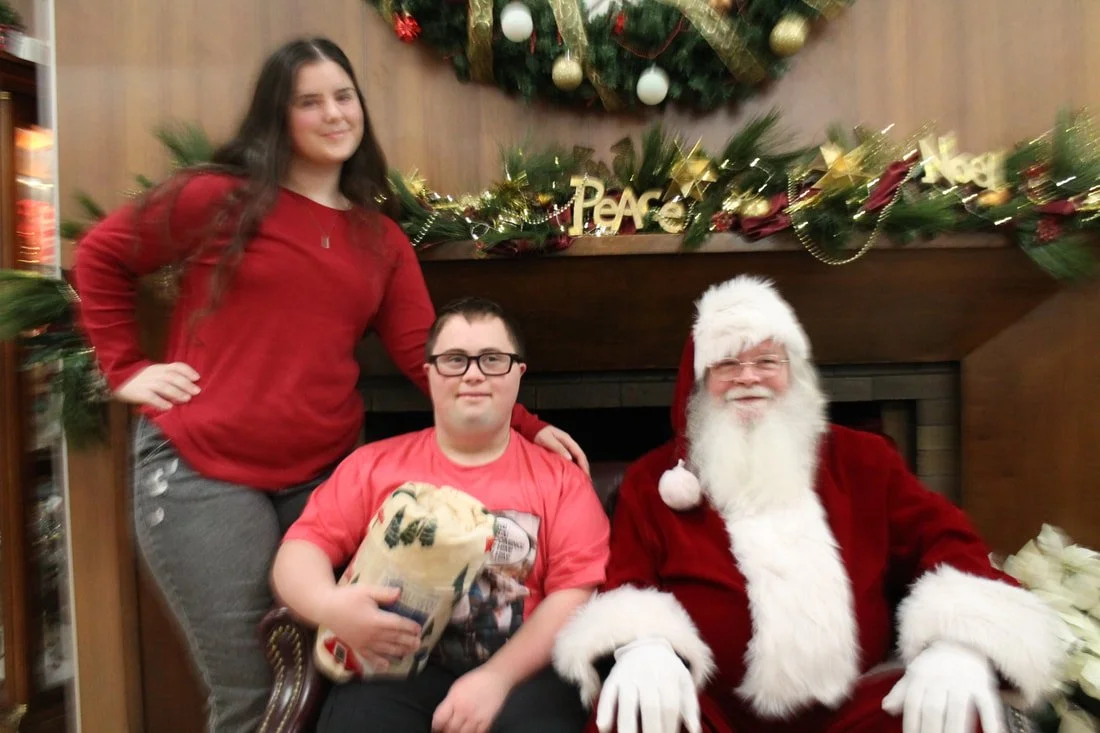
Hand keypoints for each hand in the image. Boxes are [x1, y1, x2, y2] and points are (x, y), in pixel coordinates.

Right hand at [115, 362, 200, 409]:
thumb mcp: (155, 372)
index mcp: (160, 368)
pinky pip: (150, 397)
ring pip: (163, 386)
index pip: (176, 366)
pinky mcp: (139, 393)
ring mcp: (146, 383)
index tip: (198, 377)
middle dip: (185, 384)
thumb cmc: (141, 378)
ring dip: (176, 393)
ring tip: (187, 399)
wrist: (118, 378)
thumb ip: (168, 376)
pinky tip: (169, 407)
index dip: (187, 371)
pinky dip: (160, 402)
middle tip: (196, 391)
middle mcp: (154, 374)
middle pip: (172, 377)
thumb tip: (188, 384)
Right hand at [319, 584, 421, 672]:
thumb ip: (384, 593)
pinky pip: (369, 656)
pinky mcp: (356, 646)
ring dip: (399, 651)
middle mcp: (371, 634)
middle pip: (394, 638)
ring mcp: (363, 642)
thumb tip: (400, 593)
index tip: (418, 628)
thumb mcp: (366, 591)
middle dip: (408, 641)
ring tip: (410, 652)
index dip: (409, 627)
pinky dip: (379, 662)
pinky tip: (387, 665)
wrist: (325, 608)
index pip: (397, 624)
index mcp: (375, 620)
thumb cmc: (346, 597)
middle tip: (419, 643)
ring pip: (385, 649)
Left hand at [431, 667, 510, 732]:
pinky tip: (469, 732)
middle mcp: (463, 710)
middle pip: (450, 729)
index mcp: (454, 700)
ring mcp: (476, 717)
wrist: (496, 677)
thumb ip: (448, 703)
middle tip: (445, 732)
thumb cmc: (476, 680)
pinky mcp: (487, 721)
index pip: (439, 719)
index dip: (435, 727)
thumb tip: (442, 717)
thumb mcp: (456, 688)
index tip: (435, 729)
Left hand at [534, 425, 590, 474]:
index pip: (579, 453)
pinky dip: (573, 465)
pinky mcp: (560, 449)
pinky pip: (570, 457)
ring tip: (582, 477)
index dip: (584, 464)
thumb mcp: (548, 440)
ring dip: (580, 466)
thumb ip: (558, 448)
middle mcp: (568, 442)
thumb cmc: (539, 434)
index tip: (586, 475)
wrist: (531, 428)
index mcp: (567, 439)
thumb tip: (570, 458)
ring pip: (576, 457)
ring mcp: (565, 445)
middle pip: (580, 456)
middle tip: (587, 480)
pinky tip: (572, 472)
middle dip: (585, 467)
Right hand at [596, 638, 699, 732]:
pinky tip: (603, 728)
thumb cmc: (668, 669)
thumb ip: (691, 706)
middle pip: (650, 707)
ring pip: (627, 702)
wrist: (646, 644)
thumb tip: (694, 730)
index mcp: (668, 676)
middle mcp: (647, 675)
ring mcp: (628, 676)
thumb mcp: (684, 680)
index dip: (670, 727)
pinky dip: (604, 711)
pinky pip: (606, 695)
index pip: (670, 707)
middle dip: (652, 730)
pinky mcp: (613, 678)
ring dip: (627, 726)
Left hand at [882, 641, 1004, 732]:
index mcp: (922, 676)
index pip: (913, 705)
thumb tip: (887, 707)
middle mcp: (941, 679)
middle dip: (931, 732)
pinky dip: (992, 723)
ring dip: (956, 731)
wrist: (962, 641)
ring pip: (959, 710)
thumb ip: (901, 692)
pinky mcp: (984, 686)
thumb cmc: (935, 664)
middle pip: (934, 710)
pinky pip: (989, 706)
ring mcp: (964, 682)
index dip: (912, 725)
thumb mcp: (914, 673)